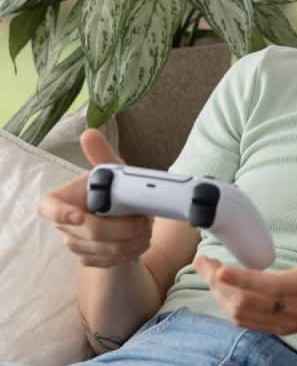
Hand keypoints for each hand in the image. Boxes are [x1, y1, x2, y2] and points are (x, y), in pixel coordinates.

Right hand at [37, 129, 152, 267]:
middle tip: (146, 220)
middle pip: (91, 233)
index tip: (81, 216)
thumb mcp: (111, 171)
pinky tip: (141, 239)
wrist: (123, 217)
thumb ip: (101, 155)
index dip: (62, 215)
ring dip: (133, 240)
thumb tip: (90, 133)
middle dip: (123, 229)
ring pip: (105, 250)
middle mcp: (63, 225)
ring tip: (148, 226)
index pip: (50, 209)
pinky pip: (111, 261)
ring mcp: (74, 245)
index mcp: (61, 200)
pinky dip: (132, 251)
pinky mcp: (89, 260)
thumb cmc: (112, 189)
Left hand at [195, 200, 296, 335]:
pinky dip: (229, 306)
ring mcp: (284, 320)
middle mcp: (291, 308)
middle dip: (218, 282)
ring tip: (209, 271)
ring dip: (220, 294)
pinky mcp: (281, 327)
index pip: (268, 286)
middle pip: (243, 302)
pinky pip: (246, 321)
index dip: (241, 278)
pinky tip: (224, 289)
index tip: (220, 268)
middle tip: (204, 260)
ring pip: (240, 314)